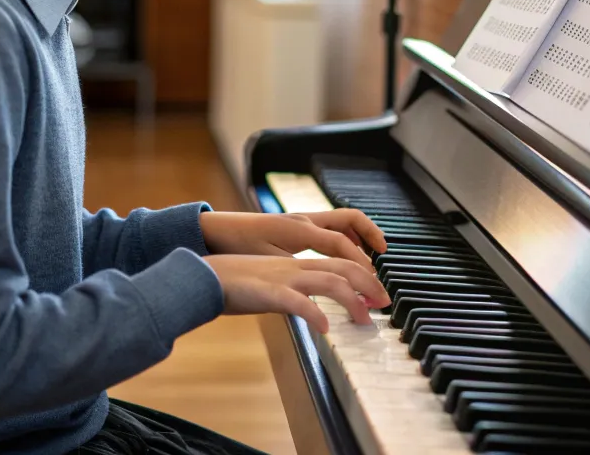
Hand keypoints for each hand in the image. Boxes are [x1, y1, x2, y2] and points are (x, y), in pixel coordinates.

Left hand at [199, 210, 386, 270]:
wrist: (217, 230)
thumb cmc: (240, 247)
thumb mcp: (269, 266)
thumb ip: (298, 278)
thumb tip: (321, 298)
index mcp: (302, 229)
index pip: (344, 244)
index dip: (362, 265)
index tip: (374, 285)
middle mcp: (306, 219)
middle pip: (350, 220)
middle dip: (372, 237)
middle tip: (385, 260)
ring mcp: (302, 217)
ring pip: (342, 219)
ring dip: (360, 234)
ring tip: (373, 256)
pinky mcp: (297, 222)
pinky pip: (330, 224)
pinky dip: (345, 234)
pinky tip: (345, 252)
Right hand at [203, 254, 390, 333]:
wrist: (205, 276)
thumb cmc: (236, 282)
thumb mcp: (270, 282)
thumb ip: (293, 290)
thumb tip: (311, 307)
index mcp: (295, 263)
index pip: (339, 262)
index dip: (363, 275)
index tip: (376, 293)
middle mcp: (294, 266)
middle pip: (343, 267)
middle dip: (369, 284)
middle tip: (384, 303)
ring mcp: (283, 277)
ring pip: (329, 281)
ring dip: (352, 300)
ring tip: (364, 319)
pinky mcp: (268, 292)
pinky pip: (297, 302)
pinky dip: (315, 314)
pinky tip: (325, 328)